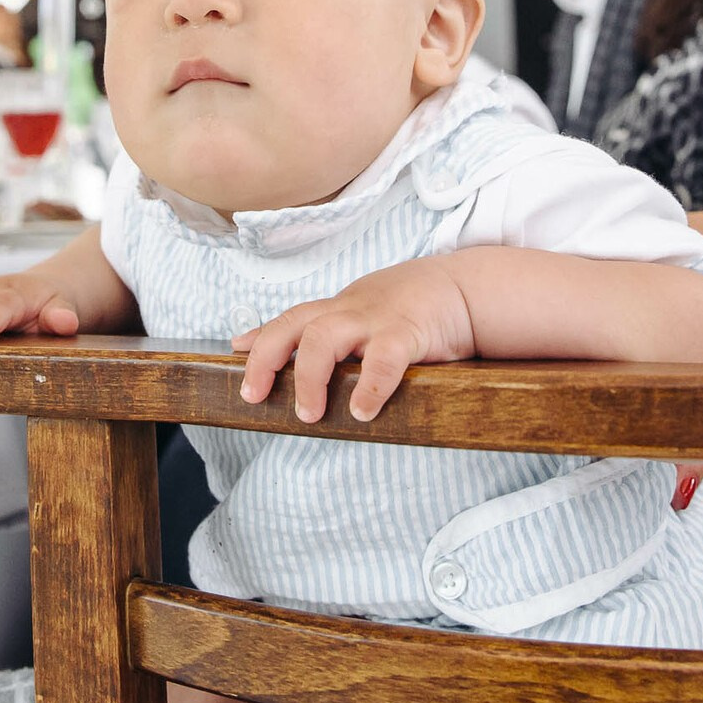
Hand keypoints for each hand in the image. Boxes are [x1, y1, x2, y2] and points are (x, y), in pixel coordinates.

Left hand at [233, 258, 474, 424]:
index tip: (235, 353)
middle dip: (266, 358)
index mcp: (339, 309)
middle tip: (254, 396)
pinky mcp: (409, 332)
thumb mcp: (366, 315)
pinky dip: (369, 386)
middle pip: (294, 324)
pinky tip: (362, 412)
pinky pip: (383, 359)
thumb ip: (333, 332)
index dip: (260, 338)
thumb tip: (288, 352)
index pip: (289, 319)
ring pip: (324, 338)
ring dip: (308, 377)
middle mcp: (349, 311)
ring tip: (308, 414)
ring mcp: (376, 320)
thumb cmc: (412, 309)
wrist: (466, 288)